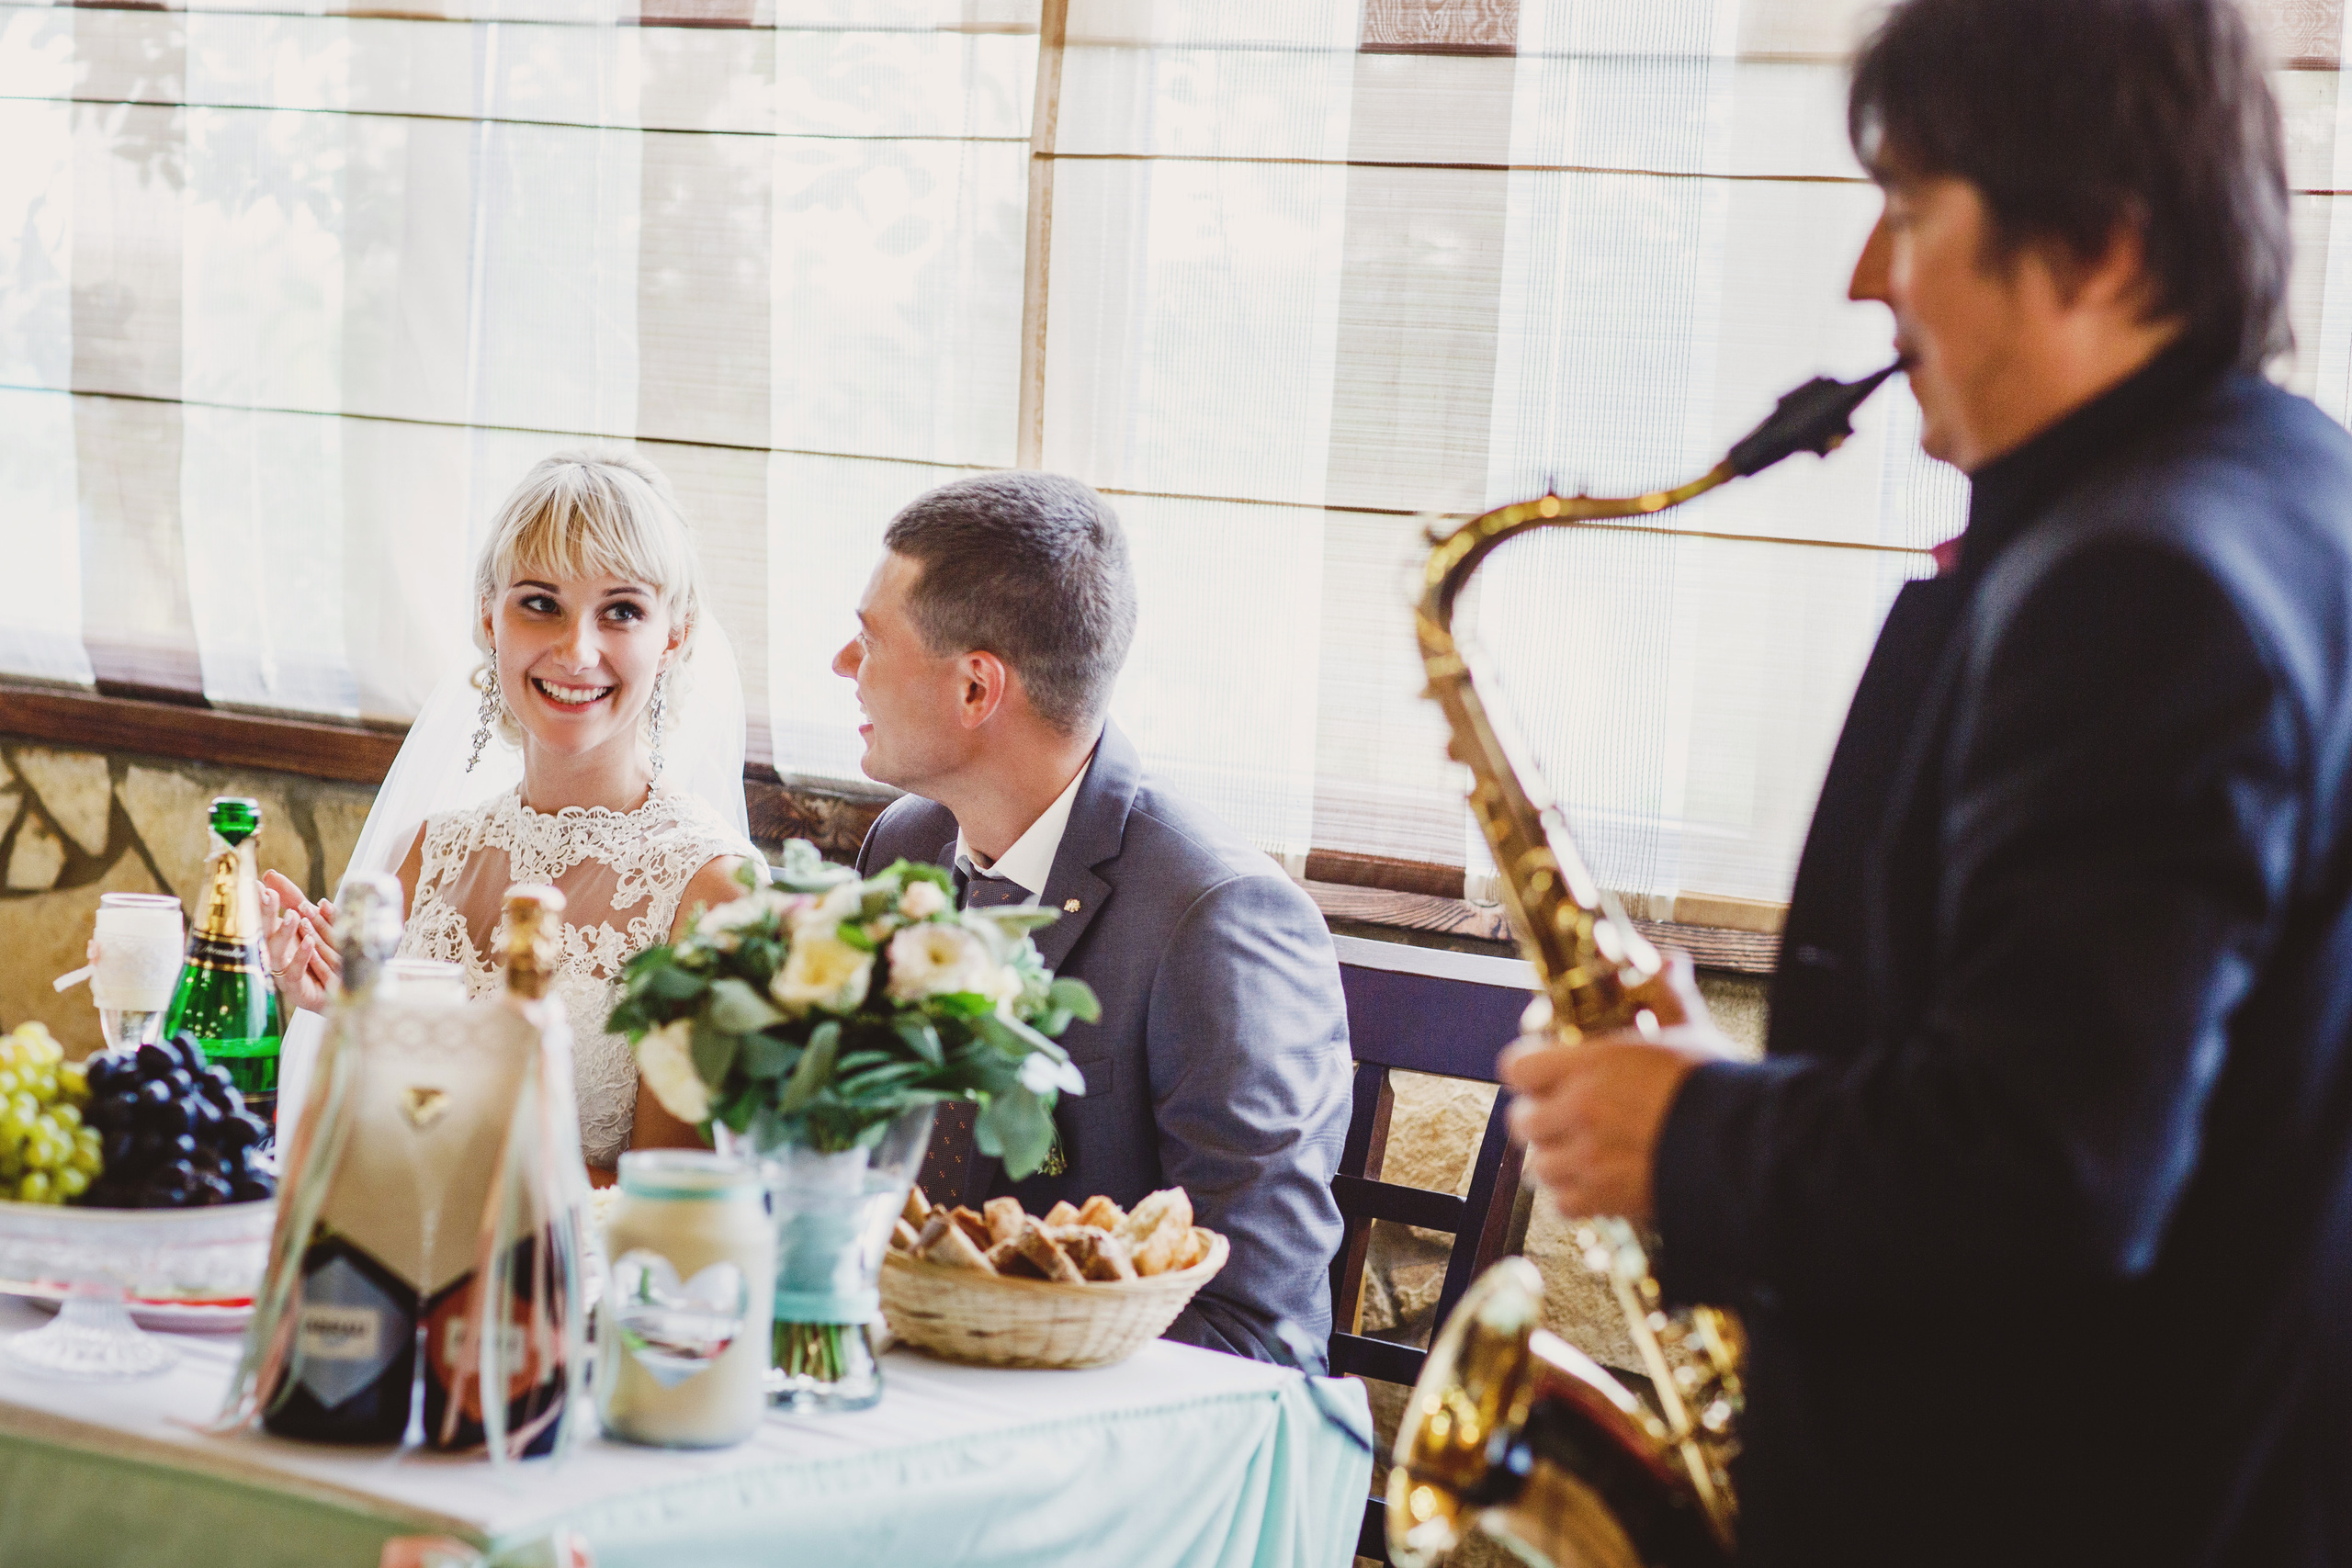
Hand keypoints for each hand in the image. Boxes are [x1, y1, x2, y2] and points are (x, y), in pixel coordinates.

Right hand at [260, 872, 340, 1013]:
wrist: (343, 993)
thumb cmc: (324, 957)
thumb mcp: (314, 922)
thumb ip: (294, 900)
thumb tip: (271, 875)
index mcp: (280, 938)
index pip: (268, 916)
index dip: (262, 901)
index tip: (258, 883)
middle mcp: (277, 955)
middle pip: (266, 932)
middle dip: (265, 913)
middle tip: (267, 894)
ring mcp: (284, 974)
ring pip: (276, 953)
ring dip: (284, 933)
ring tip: (293, 916)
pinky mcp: (298, 990)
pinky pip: (295, 973)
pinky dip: (301, 957)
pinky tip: (308, 942)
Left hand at [1498, 953, 1737, 1221]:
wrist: (1745, 1145)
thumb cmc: (1717, 1084)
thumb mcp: (1688, 1031)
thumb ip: (1668, 995)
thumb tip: (1671, 961)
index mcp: (1590, 1065)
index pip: (1516, 1066)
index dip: (1527, 1068)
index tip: (1542, 1070)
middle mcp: (1579, 1111)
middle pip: (1521, 1120)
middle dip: (1537, 1116)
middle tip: (1560, 1114)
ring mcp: (1588, 1159)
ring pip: (1537, 1165)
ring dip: (1552, 1157)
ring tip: (1576, 1151)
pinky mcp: (1604, 1199)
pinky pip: (1561, 1204)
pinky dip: (1570, 1196)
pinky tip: (1591, 1183)